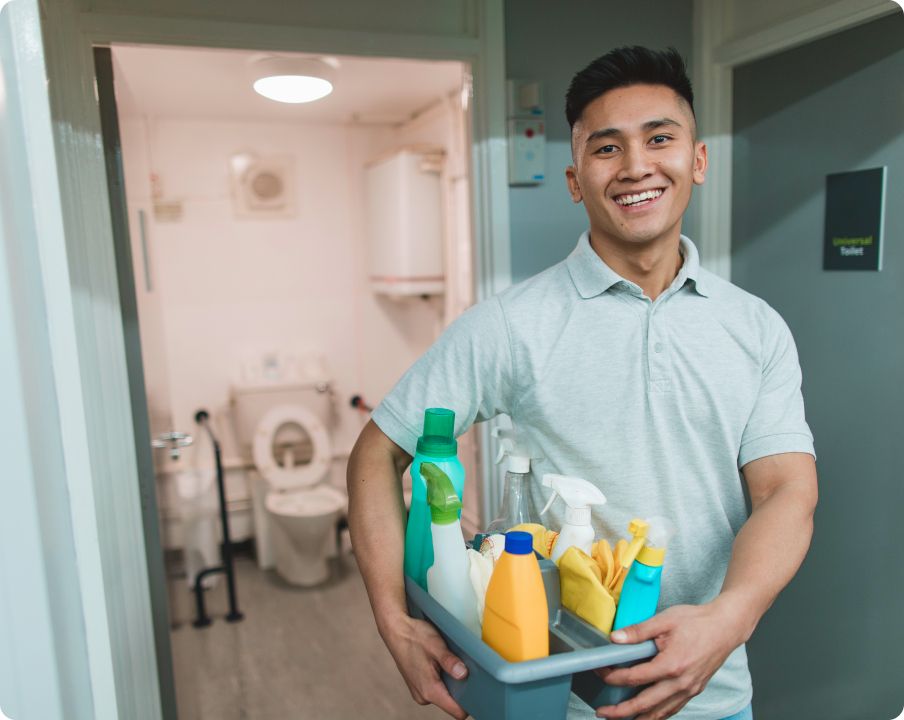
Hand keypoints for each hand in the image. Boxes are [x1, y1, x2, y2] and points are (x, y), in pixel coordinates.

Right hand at [381, 614, 468, 718]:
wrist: (396, 629)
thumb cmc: (414, 636)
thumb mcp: (436, 646)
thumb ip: (450, 661)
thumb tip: (464, 674)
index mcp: (429, 690)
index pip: (456, 712)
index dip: (470, 704)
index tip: (478, 691)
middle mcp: (423, 696)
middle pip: (452, 703)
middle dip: (461, 689)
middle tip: (465, 669)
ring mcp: (419, 691)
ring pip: (444, 694)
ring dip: (450, 682)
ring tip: (450, 662)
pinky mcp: (418, 685)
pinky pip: (436, 688)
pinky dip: (442, 678)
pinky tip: (441, 662)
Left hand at [594, 601, 746, 719]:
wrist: (726, 627)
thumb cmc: (697, 621)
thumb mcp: (665, 620)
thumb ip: (638, 631)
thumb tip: (615, 638)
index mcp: (672, 665)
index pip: (635, 678)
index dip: (613, 677)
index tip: (600, 673)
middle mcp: (681, 683)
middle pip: (645, 705)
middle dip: (620, 712)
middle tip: (602, 712)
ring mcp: (689, 690)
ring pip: (659, 713)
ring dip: (638, 719)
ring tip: (619, 719)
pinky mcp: (694, 690)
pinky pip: (672, 709)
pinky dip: (657, 716)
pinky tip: (646, 715)